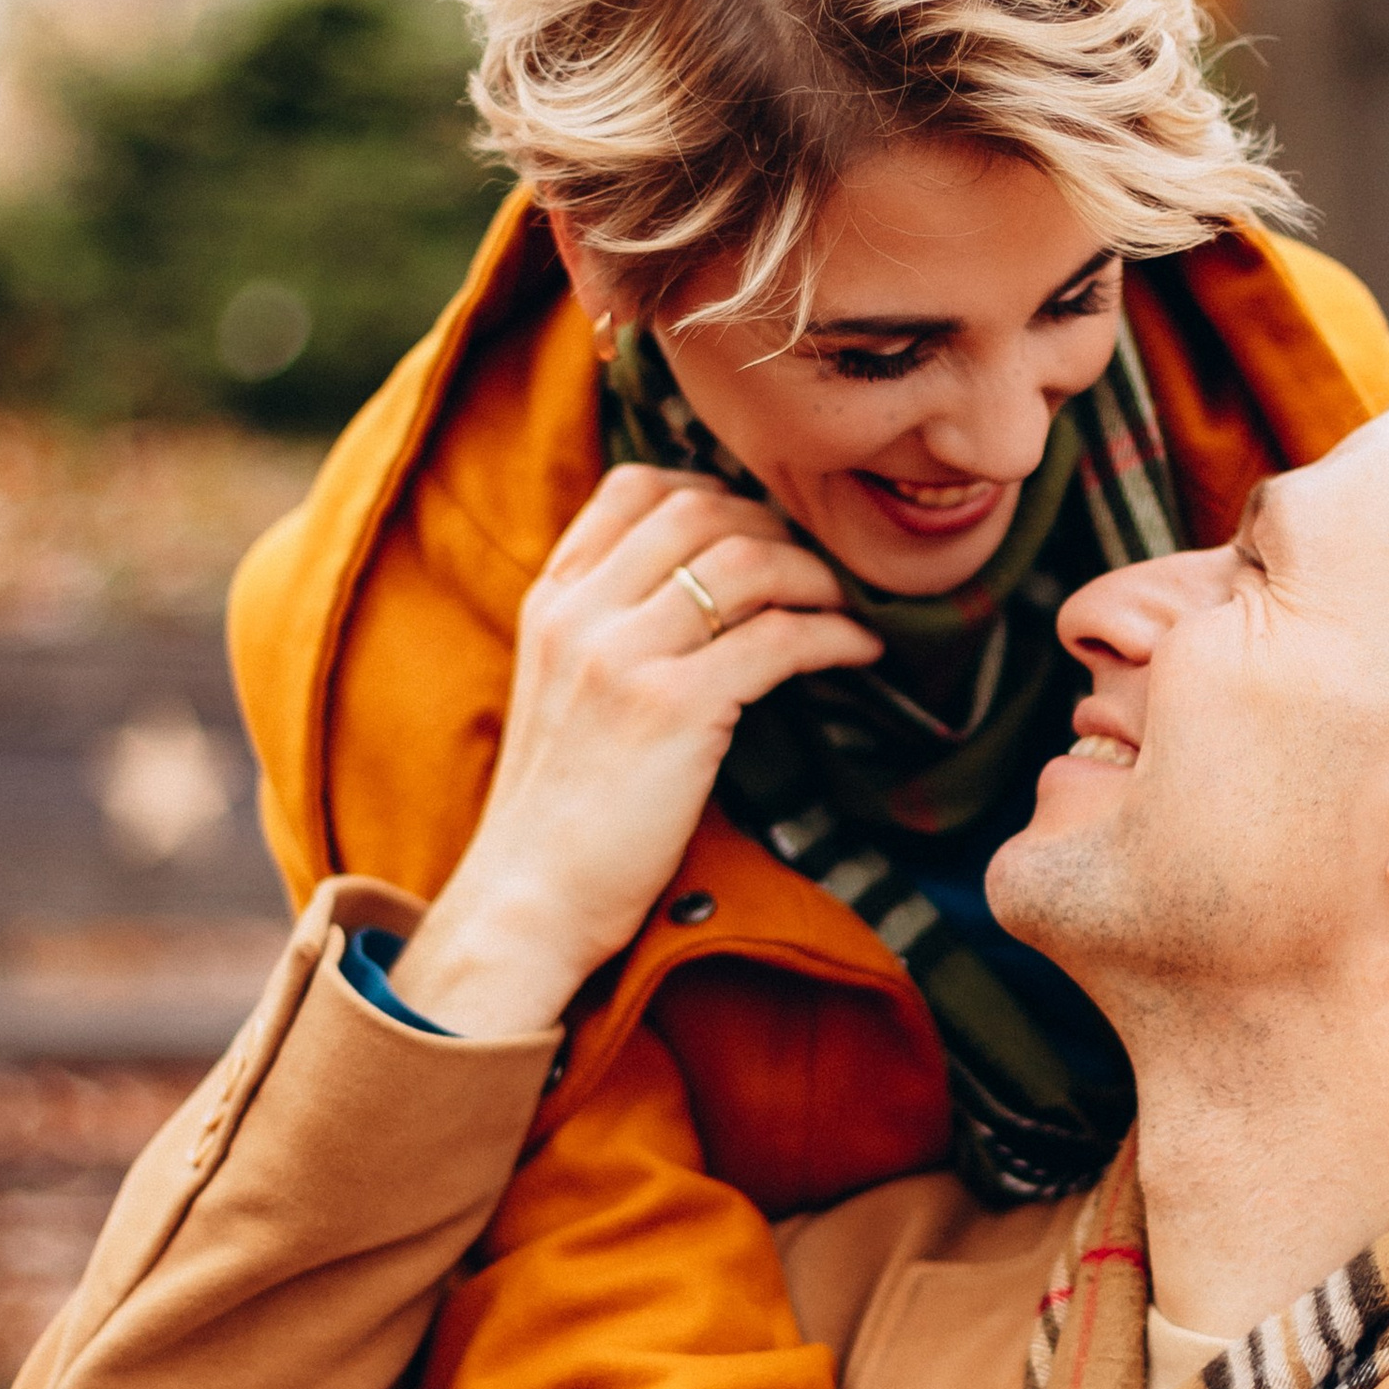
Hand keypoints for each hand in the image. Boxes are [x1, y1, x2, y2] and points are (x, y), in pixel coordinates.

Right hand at [393, 464, 878, 1041]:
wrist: (527, 901)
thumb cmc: (561, 812)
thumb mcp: (562, 692)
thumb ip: (609, 630)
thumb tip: (703, 591)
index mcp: (552, 600)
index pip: (636, 487)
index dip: (717, 493)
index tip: (764, 528)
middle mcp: (580, 612)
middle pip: (701, 510)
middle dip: (777, 528)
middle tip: (821, 569)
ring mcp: (622, 654)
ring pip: (746, 561)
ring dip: (815, 575)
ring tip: (848, 606)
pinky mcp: (671, 706)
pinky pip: (779, 637)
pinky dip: (835, 635)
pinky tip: (861, 653)